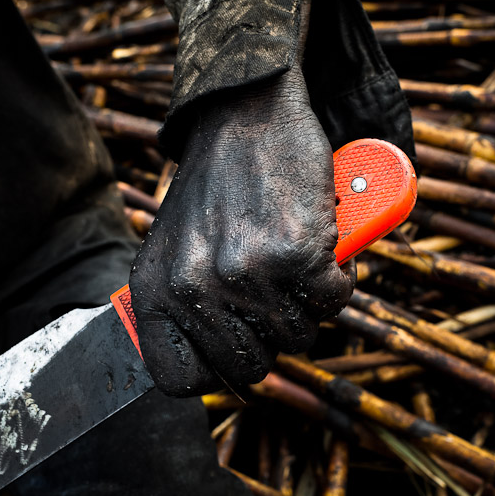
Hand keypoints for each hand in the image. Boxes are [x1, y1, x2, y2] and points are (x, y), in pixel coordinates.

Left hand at [129, 67, 353, 396]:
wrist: (245, 116)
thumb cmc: (217, 185)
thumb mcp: (175, 248)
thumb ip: (184, 307)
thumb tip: (212, 366)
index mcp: (156, 292)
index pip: (179, 379)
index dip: (216, 370)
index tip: (237, 346)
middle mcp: (195, 289)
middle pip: (252, 367)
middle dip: (272, 337)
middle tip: (275, 296)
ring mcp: (246, 274)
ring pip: (298, 336)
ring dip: (307, 304)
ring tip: (293, 261)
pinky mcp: (296, 255)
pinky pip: (333, 300)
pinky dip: (339, 277)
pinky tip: (322, 246)